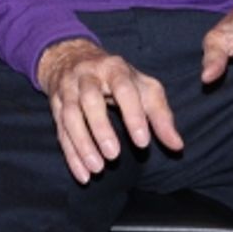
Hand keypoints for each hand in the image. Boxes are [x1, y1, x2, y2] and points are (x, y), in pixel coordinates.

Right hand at [36, 38, 182, 183]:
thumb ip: (160, 115)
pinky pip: (60, 131)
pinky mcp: (55, 105)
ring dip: (82, 144)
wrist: (72, 57)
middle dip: (101, 128)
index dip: (132, 114)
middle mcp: (88, 76)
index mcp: (114, 68)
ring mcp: (68, 89)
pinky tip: (83, 174)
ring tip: (97, 168)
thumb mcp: (143, 87)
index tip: (143, 142)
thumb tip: (177, 145)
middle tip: (114, 156)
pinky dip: (71, 155)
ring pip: (70, 115)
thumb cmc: (117, 78)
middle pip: (89, 99)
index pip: (123, 88)